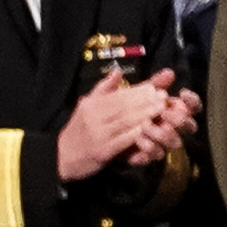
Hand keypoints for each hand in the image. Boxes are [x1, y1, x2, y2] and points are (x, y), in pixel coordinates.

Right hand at [56, 69, 188, 177]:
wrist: (62, 156)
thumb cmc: (79, 130)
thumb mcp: (87, 106)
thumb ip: (104, 88)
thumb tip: (118, 70)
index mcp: (92, 104)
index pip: (119, 95)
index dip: (139, 91)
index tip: (156, 87)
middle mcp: (94, 117)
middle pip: (125, 106)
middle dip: (147, 101)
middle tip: (165, 96)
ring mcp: (99, 134)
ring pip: (126, 121)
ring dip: (146, 114)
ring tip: (162, 109)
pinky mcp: (103, 150)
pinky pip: (124, 140)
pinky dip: (138, 134)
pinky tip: (150, 129)